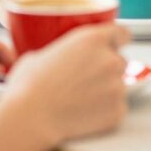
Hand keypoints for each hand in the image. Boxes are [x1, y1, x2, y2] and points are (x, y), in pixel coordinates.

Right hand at [5, 23, 129, 142]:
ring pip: (119, 86)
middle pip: (120, 61)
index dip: (118, 41)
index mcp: (93, 39)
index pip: (122, 33)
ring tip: (81, 100)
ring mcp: (117, 86)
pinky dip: (106, 112)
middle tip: (86, 81)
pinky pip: (118, 108)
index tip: (115, 46)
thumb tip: (57, 57)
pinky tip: (85, 114)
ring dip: (107, 91)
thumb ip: (62, 51)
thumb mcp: (40, 54)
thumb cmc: (29, 86)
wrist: (30, 117)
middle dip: (107, 70)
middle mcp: (110, 60)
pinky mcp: (118, 110)